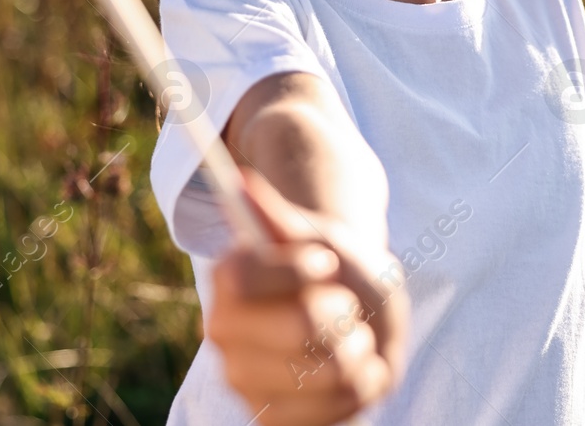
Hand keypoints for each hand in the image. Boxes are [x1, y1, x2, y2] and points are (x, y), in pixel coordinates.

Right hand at [207, 168, 409, 425]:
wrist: (355, 317)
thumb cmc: (337, 273)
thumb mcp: (321, 240)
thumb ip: (282, 222)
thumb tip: (240, 182)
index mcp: (228, 279)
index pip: (244, 277)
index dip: (295, 270)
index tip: (325, 262)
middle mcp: (223, 332)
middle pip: (300, 325)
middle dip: (343, 310)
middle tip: (345, 305)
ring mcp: (244, 380)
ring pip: (330, 370)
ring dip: (361, 349)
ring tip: (352, 339)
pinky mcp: (270, 419)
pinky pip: (333, 413)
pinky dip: (360, 387)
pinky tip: (350, 372)